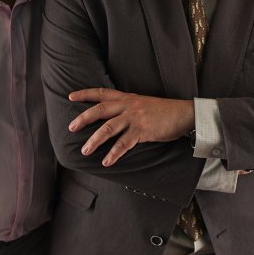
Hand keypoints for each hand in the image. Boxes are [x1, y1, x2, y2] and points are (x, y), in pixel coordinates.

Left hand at [68, 88, 194, 166]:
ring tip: (85, 151)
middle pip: (100, 110)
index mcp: (127, 98)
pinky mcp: (143, 130)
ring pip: (109, 128)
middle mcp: (128, 105)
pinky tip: (106, 161)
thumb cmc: (163, 111)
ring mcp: (135, 117)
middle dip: (83, 119)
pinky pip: (124, 143)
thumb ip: (127, 108)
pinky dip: (114, 153)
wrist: (183, 114)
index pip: (102, 92)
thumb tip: (113, 117)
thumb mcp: (142, 104)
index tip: (70, 97)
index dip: (85, 94)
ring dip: (95, 140)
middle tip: (71, 128)